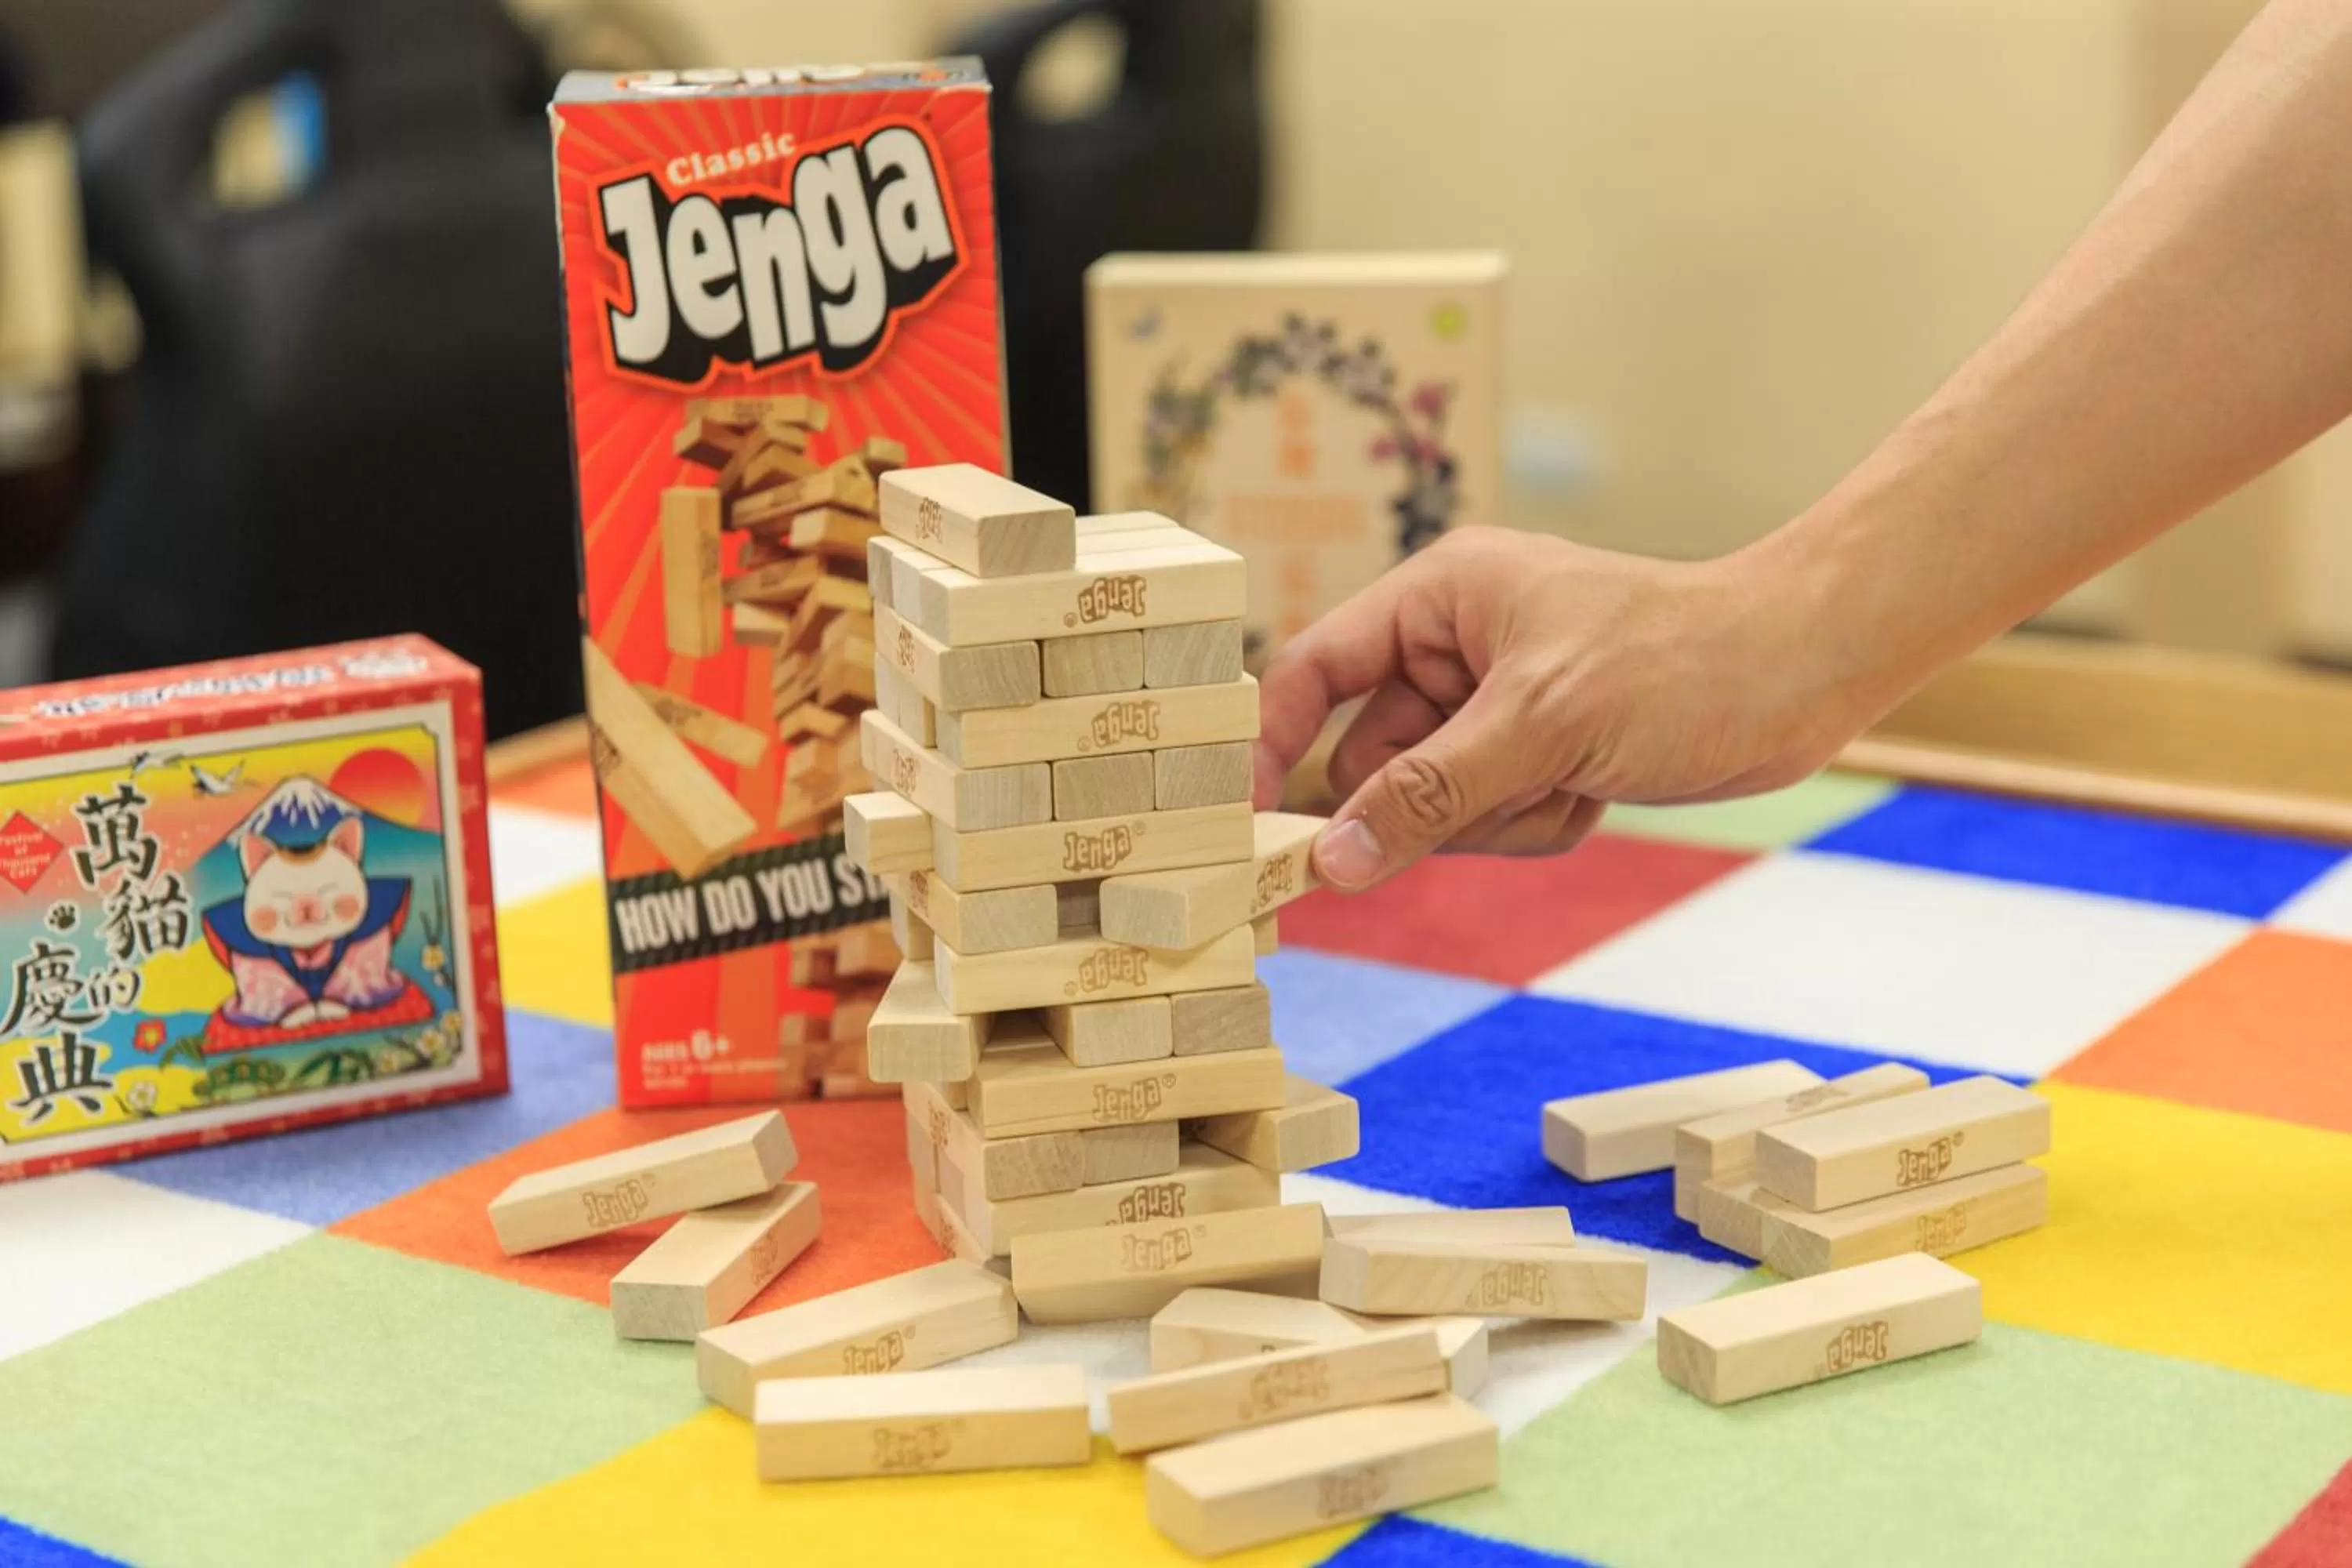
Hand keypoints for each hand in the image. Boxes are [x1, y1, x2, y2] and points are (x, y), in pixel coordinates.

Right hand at [1251, 527, 1871, 891]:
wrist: (1804, 676)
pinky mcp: (1538, 751)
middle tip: (1507, 793)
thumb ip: (1426, 796)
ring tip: (1571, 783)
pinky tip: (1595, 793)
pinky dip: (1536, 824)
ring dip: (1497, 818)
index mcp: (1439, 598)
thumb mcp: (1538, 728)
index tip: (1249, 819)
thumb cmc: (1678, 663)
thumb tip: (1331, 862)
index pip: (1316, 670)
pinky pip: (1488, 820)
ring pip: (1433, 804)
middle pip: (1374, 759)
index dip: (1273, 742)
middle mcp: (1456, 647)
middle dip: (1435, 801)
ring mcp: (1496, 704)